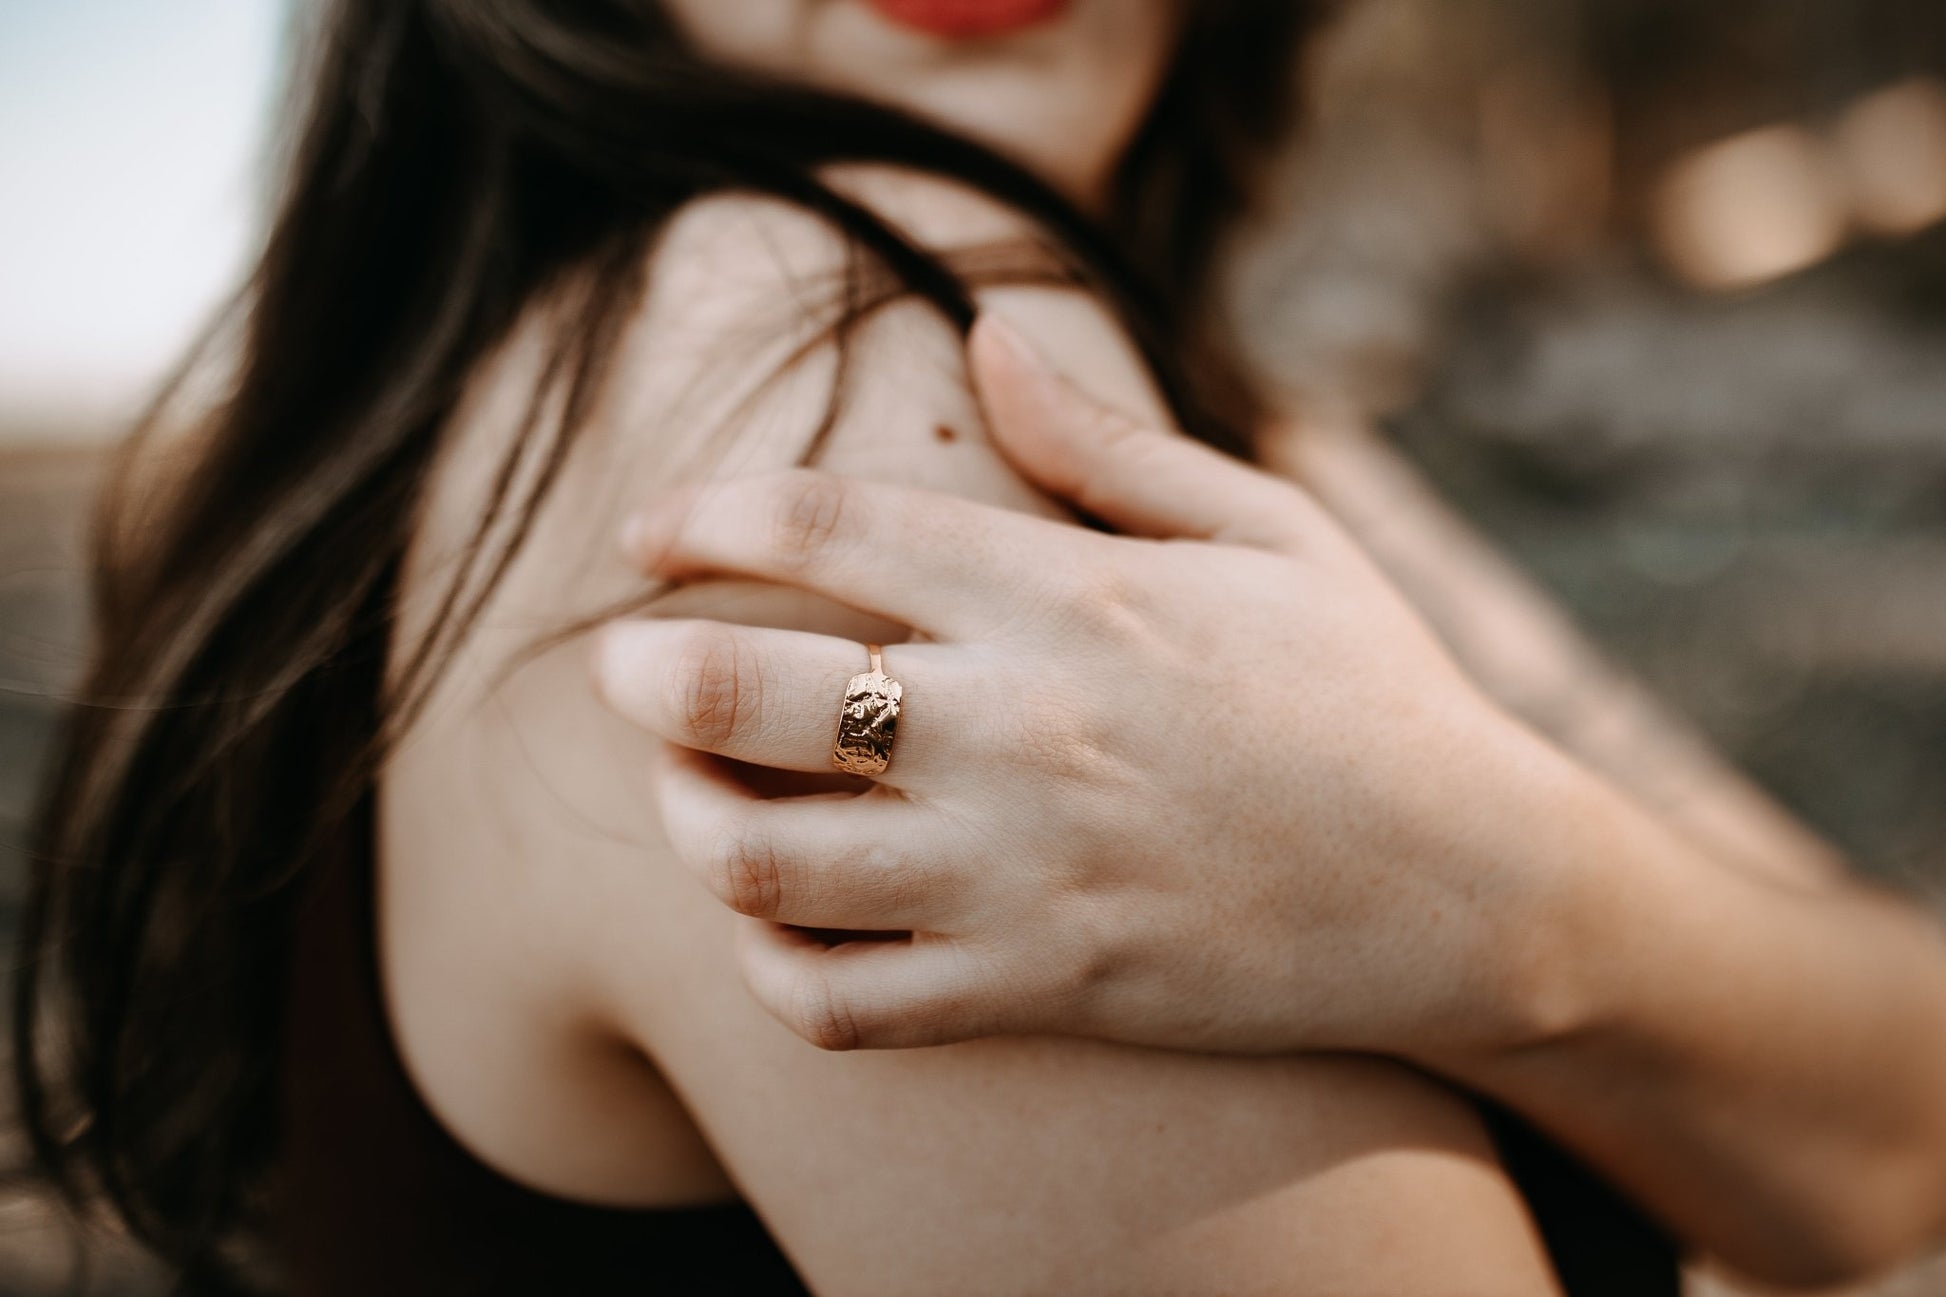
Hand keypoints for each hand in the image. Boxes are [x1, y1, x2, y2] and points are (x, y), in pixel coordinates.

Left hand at [592, 315, 1562, 1056]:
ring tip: (693, 787)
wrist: (1477, 890)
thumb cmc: (1364, 691)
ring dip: (688, 821)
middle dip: (639, 672)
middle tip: (625, 663)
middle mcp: (1022, 730)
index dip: (702, 516)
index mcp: (1069, 594)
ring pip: (762, 866)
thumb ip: (1104, 440)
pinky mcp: (1040, 991)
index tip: (653, 533)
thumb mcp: (1261, 529)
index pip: (821, 530)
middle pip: (743, 698)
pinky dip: (771, 965)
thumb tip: (989, 333)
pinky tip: (779, 918)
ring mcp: (1022, 874)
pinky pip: (840, 1004)